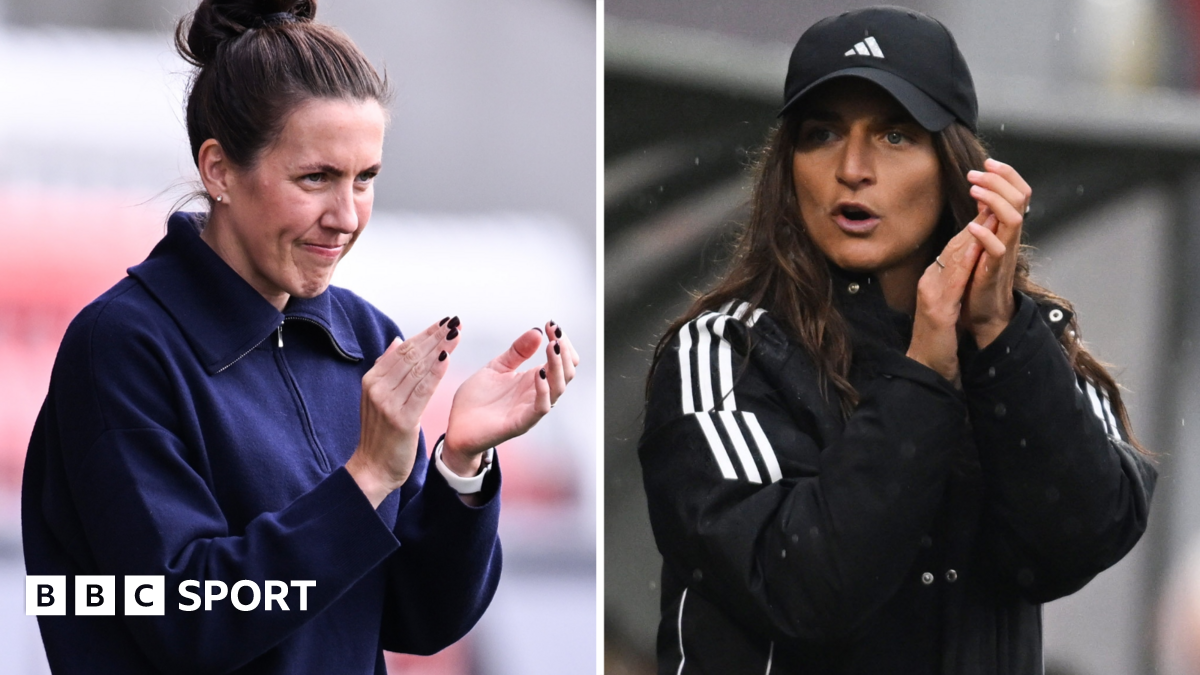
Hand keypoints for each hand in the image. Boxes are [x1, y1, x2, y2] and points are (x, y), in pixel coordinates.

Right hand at [345, 317, 459, 507]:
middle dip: (435, 337)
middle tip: (455, 322)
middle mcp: (377, 388)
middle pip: (411, 355)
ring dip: (439, 349)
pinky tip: (447, 358)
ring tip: (456, 334)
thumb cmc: (380, 434)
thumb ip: (388, 369)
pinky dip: (435, 373)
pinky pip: (421, 391)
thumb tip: (398, 341)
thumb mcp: (379, 398)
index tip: (444, 322)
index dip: (425, 334)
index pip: (402, 350)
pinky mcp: (401, 420)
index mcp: (372, 380)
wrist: (372, 469)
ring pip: (418, 369)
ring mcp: (388, 403)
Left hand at [442, 320, 579, 475]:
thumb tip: (537, 331)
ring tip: (553, 346)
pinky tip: (540, 373)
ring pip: (558, 389)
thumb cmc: (477, 400)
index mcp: (534, 381)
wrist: (457, 428)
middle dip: (564, 350)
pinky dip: (544, 390)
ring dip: (558, 366)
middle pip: (566, 373)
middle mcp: (537, 394)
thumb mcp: (496, 368)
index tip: (551, 324)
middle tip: (555, 331)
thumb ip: (517, 352)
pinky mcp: (520, 423)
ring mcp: (530, 409)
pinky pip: (541, 408)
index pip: (561, 361)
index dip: (561, 342)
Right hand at [907, 219, 986, 382]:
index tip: (988, 208)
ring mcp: (931, 294)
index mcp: (933, 280)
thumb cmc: (939, 340)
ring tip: (987, 214)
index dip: (972, 227)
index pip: (954, 249)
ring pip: (952, 258)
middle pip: (953, 247)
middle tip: (991, 200)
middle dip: (974, 223)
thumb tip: (967, 265)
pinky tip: (975, 248)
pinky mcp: (937, 309)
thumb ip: (954, 284)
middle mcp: (930, 282)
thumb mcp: (947, 306)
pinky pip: (953, 281)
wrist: (926, 367)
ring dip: (972, 235)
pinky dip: (964, 262)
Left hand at [963, 158, 1030, 347]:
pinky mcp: (994, 271)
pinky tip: (972, 225)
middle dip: (999, 180)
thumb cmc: (981, 275)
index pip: (1019, 192)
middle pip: (1020, 198)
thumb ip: (986, 218)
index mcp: (1008, 228)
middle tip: (976, 172)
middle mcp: (1011, 237)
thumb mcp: (984, 240)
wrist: (984, 312)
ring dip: (994, 200)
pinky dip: (985, 234)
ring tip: (974, 189)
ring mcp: (1005, 253)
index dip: (1007, 174)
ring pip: (1014, 219)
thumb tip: (983, 192)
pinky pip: (997, 250)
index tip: (987, 162)